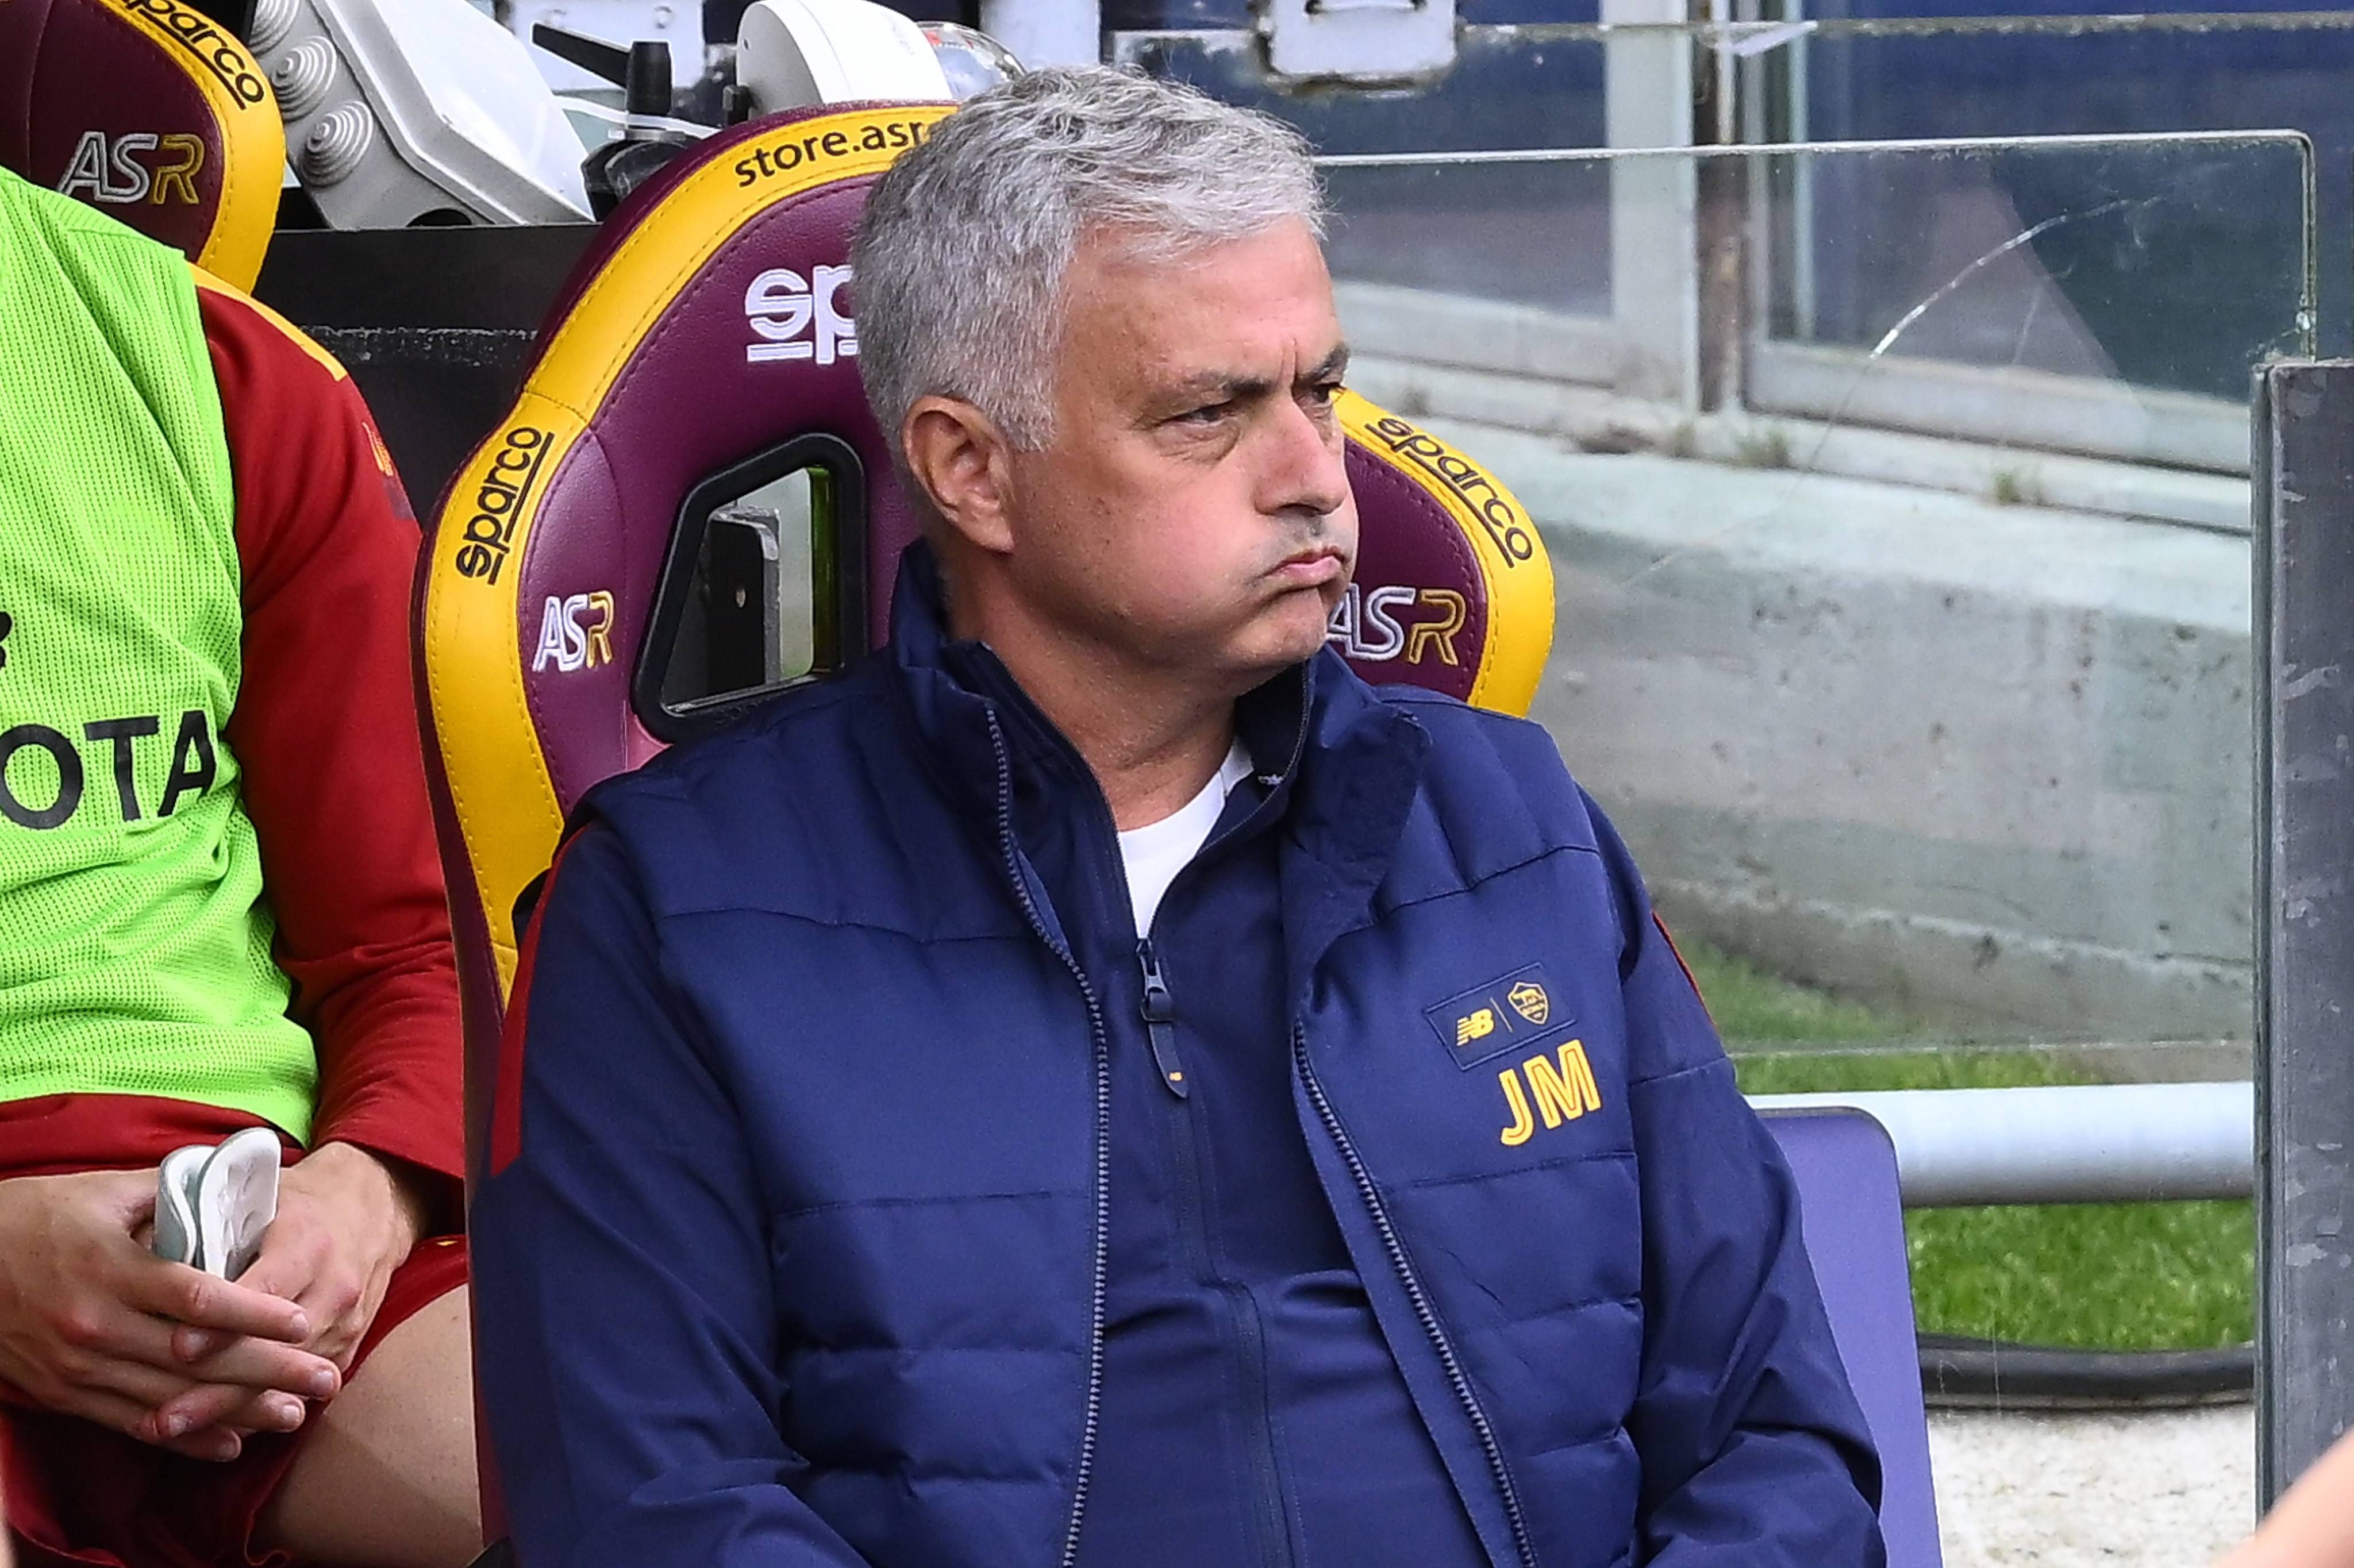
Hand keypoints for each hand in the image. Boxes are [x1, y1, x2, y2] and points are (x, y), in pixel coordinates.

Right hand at [0, 1169, 341, 1460]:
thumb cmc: (33, 1218)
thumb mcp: (101, 1193)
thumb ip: (170, 1193)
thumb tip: (230, 1181)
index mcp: (113, 1271)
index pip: (197, 1298)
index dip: (255, 1314)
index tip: (304, 1324)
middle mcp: (97, 1326)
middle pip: (196, 1357)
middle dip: (268, 1372)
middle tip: (326, 1380)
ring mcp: (78, 1367)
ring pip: (170, 1399)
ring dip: (237, 1412)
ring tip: (294, 1416)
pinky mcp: (63, 1395)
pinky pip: (130, 1423)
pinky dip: (184, 1438)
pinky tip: (229, 1444)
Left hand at [157, 1143, 424, 1436]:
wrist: (373, 1211)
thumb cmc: (297, 1204)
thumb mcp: (260, 1200)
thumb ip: (209, 1229)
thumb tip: (139, 1256)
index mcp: (309, 1240)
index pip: (265, 1290)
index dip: (221, 1322)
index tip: (176, 1347)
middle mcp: (334, 1287)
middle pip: (276, 1350)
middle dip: (217, 1389)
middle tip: (163, 1417)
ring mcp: (346, 1324)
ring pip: (285, 1381)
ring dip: (229, 1412)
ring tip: (175, 1433)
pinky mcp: (348, 1352)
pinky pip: (299, 1394)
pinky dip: (254, 1416)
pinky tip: (211, 1436)